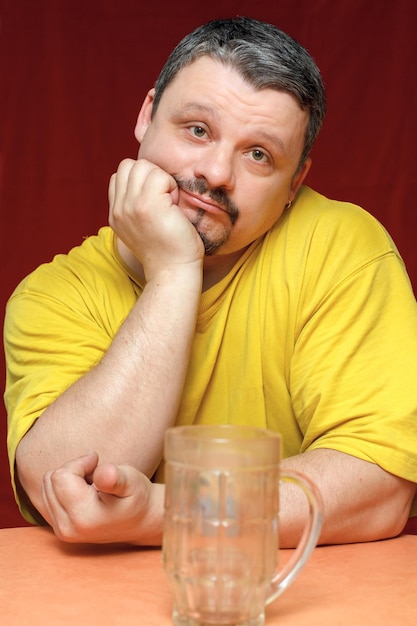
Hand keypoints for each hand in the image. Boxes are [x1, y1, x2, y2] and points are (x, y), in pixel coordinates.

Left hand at [42, 452, 163, 543]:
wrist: (141, 521)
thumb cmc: (136, 497)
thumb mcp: (132, 482)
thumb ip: (116, 478)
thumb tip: (103, 474)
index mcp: (84, 517)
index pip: (61, 475)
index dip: (81, 462)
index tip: (98, 466)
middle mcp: (68, 528)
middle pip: (51, 480)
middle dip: (73, 470)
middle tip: (96, 477)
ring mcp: (62, 530)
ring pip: (47, 486)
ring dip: (68, 479)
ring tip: (92, 486)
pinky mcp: (58, 528)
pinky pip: (49, 496)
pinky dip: (64, 489)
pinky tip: (84, 494)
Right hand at [108, 158, 203, 280]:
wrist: (173, 272)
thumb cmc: (169, 249)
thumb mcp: (143, 226)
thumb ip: (136, 205)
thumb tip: (146, 179)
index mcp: (116, 214)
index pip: (120, 175)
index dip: (141, 180)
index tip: (156, 202)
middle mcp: (118, 209)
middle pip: (130, 165)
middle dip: (151, 176)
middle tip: (164, 201)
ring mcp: (130, 206)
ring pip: (143, 166)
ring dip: (161, 180)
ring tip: (169, 203)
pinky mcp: (147, 206)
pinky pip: (159, 175)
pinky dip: (171, 185)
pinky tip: (174, 206)